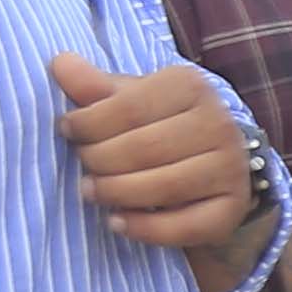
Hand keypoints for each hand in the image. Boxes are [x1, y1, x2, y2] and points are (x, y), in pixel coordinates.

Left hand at [46, 53, 263, 261]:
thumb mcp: (129, 99)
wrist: (211, 162)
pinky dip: (144, 228)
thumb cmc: (159, 125)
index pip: (130, 107)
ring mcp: (230, 168)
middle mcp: (219, 124)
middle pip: (144, 148)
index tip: (66, 131)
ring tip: (89, 191)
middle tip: (81, 166)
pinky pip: (184, 225)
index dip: (89, 123)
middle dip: (99, 161)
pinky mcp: (231, 209)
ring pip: (164, 187)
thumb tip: (60, 63)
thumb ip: (95, 87)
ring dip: (116, 193)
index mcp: (192, 86)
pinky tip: (116, 222)